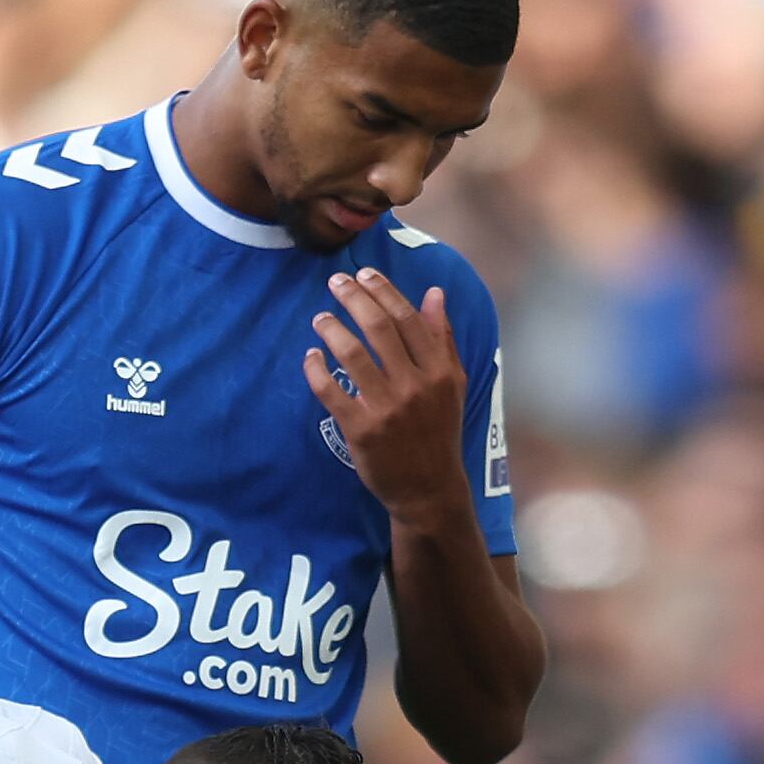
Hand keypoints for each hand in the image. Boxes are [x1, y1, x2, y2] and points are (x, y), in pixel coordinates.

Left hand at [300, 268, 469, 522]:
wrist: (429, 490)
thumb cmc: (439, 432)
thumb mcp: (452, 384)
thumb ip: (442, 338)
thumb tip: (435, 293)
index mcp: (439, 372)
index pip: (408, 318)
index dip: (384, 290)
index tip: (364, 274)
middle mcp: (415, 386)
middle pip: (379, 328)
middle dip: (354, 298)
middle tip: (335, 283)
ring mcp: (387, 409)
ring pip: (352, 354)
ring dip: (332, 329)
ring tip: (320, 318)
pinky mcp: (361, 430)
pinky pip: (331, 391)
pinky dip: (316, 369)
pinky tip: (311, 356)